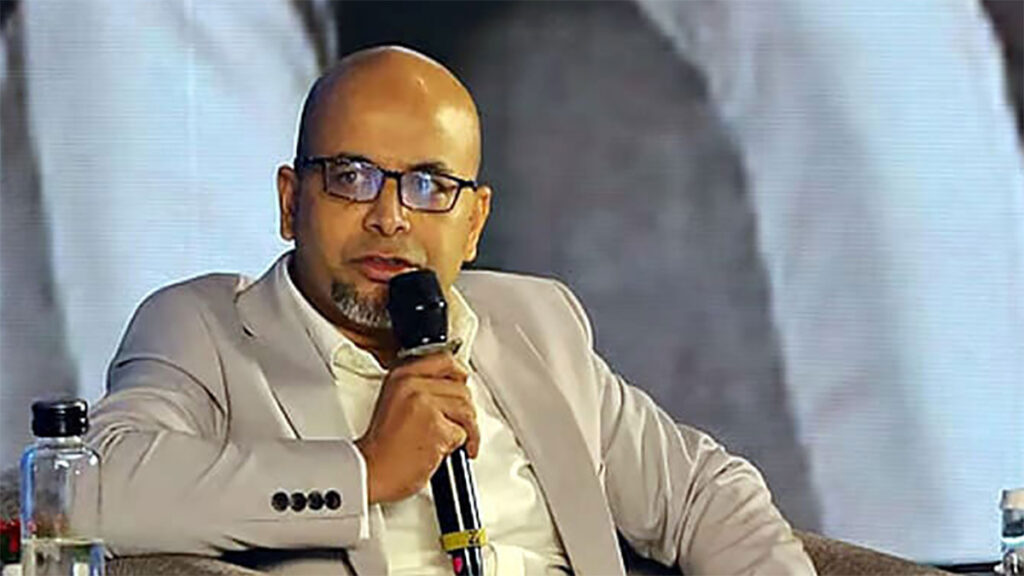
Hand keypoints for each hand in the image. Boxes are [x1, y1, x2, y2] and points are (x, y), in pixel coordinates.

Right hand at [354, 352, 479, 503]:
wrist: (371, 471)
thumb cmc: (382, 446)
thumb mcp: (395, 402)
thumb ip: (422, 390)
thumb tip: (452, 388)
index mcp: (402, 375)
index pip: (444, 361)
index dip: (459, 374)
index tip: (464, 383)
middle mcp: (413, 385)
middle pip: (462, 389)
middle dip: (466, 412)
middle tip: (462, 427)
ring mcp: (425, 404)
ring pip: (466, 411)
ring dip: (468, 432)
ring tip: (458, 443)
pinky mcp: (436, 427)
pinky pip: (462, 434)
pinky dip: (458, 448)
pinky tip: (443, 453)